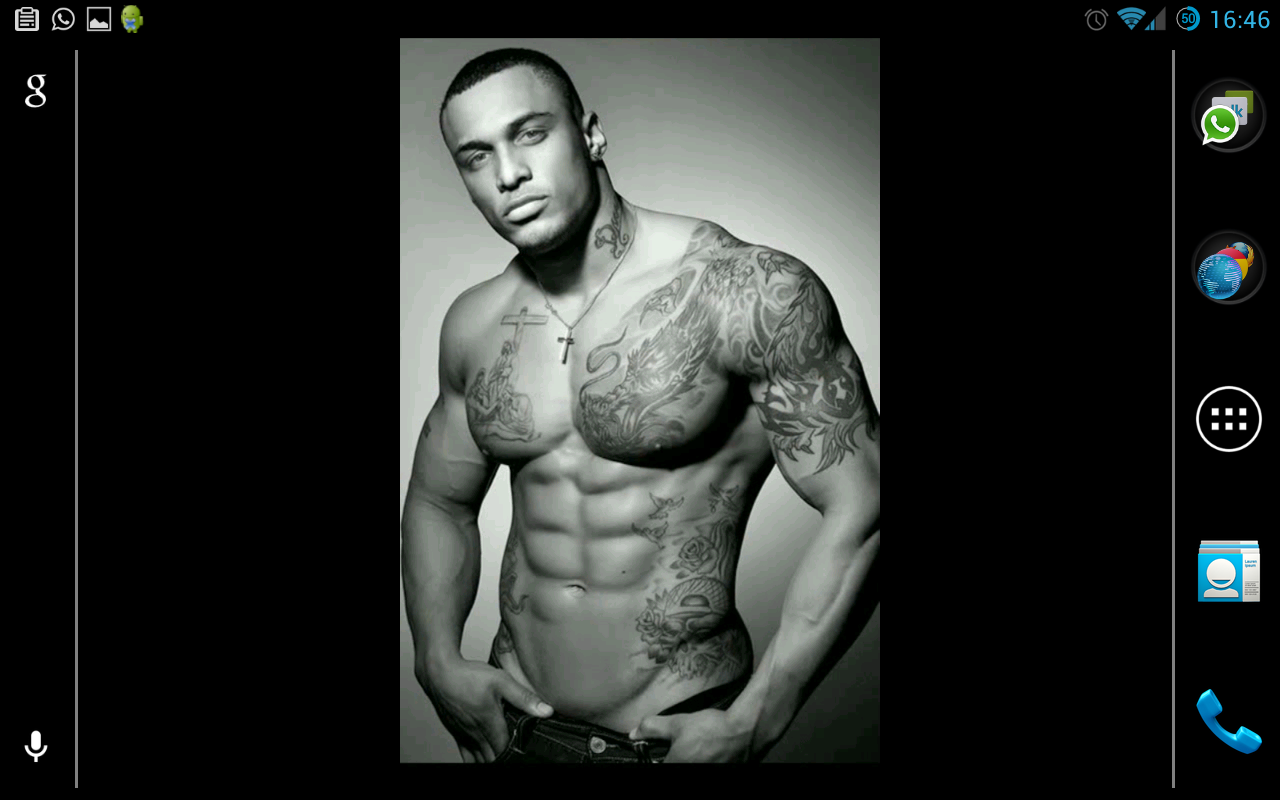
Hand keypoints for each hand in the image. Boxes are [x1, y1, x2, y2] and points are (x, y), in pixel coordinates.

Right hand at [417, 657, 553, 762]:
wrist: (439, 673)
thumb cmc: (469, 676)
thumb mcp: (501, 681)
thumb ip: (524, 698)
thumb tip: (547, 711)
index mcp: (490, 724)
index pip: (506, 750)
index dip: (517, 754)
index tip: (527, 753)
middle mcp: (477, 734)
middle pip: (494, 758)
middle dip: (505, 758)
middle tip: (517, 755)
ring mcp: (465, 735)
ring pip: (480, 759)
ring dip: (492, 760)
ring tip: (502, 757)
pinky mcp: (456, 733)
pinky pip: (466, 755)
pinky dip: (475, 760)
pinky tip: (482, 759)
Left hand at [629, 708, 755, 762]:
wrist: (745, 731)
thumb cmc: (711, 728)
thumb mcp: (677, 723)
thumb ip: (653, 728)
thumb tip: (634, 732)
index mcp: (676, 767)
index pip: (656, 768)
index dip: (656, 761)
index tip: (660, 755)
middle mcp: (691, 774)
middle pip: (675, 767)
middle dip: (675, 759)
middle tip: (682, 751)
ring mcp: (708, 775)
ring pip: (691, 768)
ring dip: (690, 761)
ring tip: (696, 753)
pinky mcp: (724, 774)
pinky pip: (705, 768)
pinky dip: (704, 763)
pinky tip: (707, 756)